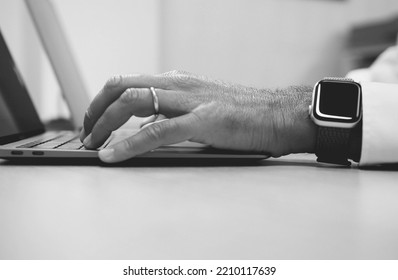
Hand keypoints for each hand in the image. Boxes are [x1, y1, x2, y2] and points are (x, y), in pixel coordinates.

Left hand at [80, 71, 315, 162]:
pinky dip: (129, 143)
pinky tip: (113, 155)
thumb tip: (148, 124)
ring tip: (92, 143)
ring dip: (104, 123)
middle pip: (120, 86)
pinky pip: (156, 131)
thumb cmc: (242, 113)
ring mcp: (189, 100)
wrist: (277, 115)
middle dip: (95, 110)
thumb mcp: (201, 105)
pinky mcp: (201, 120)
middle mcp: (179, 84)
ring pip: (132, 103)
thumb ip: (175, 110)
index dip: (103, 100)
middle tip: (86, 133)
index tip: (94, 121)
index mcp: (177, 81)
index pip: (127, 82)